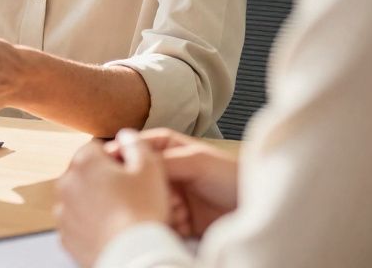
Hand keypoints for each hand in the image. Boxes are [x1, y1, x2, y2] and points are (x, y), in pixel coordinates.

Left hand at [56, 132, 171, 266]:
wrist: (133, 256)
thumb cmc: (143, 211)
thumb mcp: (150, 168)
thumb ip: (137, 144)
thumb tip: (127, 135)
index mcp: (84, 162)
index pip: (96, 148)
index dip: (116, 158)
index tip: (130, 173)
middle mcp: (66, 184)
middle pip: (85, 173)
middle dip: (103, 180)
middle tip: (128, 195)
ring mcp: (62, 212)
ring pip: (80, 199)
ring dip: (95, 202)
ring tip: (120, 215)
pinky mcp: (65, 236)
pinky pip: (78, 223)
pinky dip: (90, 225)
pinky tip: (110, 230)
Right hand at [113, 128, 238, 237]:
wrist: (258, 210)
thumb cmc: (232, 177)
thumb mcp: (196, 161)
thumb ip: (162, 160)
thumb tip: (132, 162)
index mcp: (170, 148)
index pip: (138, 147)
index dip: (124, 155)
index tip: (112, 165)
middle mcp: (168, 171)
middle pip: (139, 178)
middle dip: (148, 189)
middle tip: (166, 196)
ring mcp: (171, 195)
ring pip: (147, 201)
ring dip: (161, 208)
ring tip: (181, 212)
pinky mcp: (178, 219)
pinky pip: (160, 221)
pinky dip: (169, 224)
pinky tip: (186, 224)